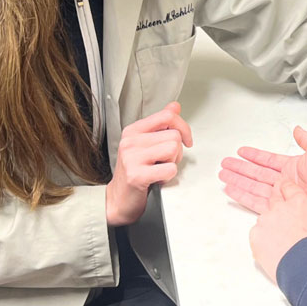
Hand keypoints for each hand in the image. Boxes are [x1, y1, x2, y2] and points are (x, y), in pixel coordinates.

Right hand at [106, 102, 193, 225]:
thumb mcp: (146, 143)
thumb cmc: (135, 171)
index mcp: (133, 131)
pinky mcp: (136, 175)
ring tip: (160, 169)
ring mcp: (132, 158)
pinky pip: (169, 169)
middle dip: (177, 152)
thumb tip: (174, 106)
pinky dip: (169, 176)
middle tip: (164, 162)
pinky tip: (157, 179)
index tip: (186, 139)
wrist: (120, 199)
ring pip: (173, 149)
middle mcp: (130, 142)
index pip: (167, 116)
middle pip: (174, 136)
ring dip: (173, 163)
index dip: (183, 127)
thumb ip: (160, 124)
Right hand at [220, 126, 306, 211]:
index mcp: (293, 168)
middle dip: (240, 169)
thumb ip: (306, 140)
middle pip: (256, 174)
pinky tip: (231, 189)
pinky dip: (242, 195)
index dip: (254, 156)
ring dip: (237, 180)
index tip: (241, 152)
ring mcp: (280, 196)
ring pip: (252, 186)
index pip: (268, 160)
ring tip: (222, 175)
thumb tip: (297, 129)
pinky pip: (255, 201)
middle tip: (225, 164)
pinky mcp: (278, 209)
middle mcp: (285, 182)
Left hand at [249, 180, 306, 284]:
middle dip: (277, 207)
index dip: (284, 189)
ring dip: (270, 228)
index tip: (282, 189)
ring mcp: (266, 221)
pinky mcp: (256, 236)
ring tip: (282, 246)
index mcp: (299, 202)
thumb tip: (305, 216)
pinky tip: (274, 252)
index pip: (287, 187)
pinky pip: (257, 235)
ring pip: (264, 220)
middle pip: (274, 200)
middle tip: (282, 220)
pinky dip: (262, 242)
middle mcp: (280, 208)